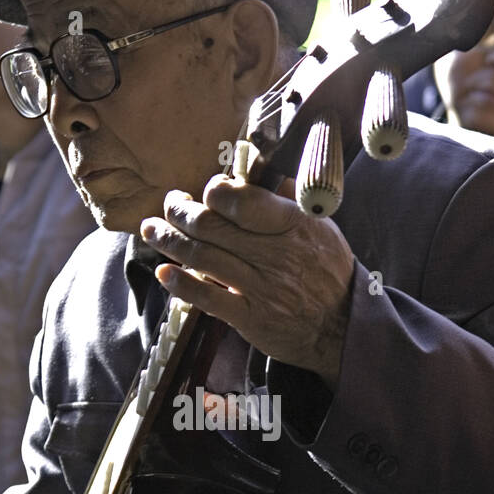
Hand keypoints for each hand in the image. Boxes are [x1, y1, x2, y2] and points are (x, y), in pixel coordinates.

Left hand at [140, 174, 354, 391]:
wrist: (341, 327)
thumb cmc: (327, 271)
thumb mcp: (320, 228)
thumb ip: (286, 199)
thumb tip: (257, 167)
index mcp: (294, 224)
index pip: (244, 200)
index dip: (215, 192)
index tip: (206, 191)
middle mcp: (276, 254)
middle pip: (213, 227)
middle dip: (181, 212)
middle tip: (170, 205)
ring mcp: (262, 288)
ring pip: (203, 258)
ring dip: (170, 241)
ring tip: (152, 229)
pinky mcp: (251, 318)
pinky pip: (208, 298)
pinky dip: (181, 283)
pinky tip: (163, 272)